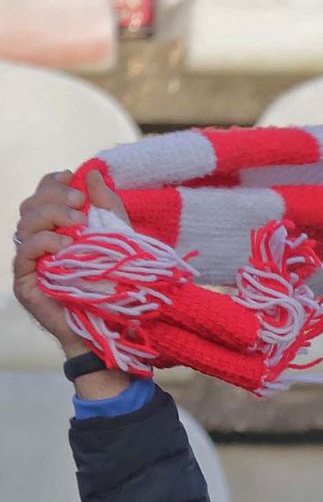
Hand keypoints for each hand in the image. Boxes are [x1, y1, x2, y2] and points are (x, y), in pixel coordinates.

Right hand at [11, 169, 130, 363]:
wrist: (113, 328)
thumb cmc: (115, 285)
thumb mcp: (118, 240)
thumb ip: (107, 207)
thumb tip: (94, 173)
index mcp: (54, 229)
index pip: (41, 196)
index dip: (51, 183)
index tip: (71, 177)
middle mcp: (37, 243)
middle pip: (30, 206)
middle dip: (53, 198)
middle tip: (80, 205)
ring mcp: (29, 262)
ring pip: (25, 225)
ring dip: (51, 218)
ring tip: (79, 227)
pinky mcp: (25, 282)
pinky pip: (25, 252)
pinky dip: (45, 243)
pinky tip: (66, 247)